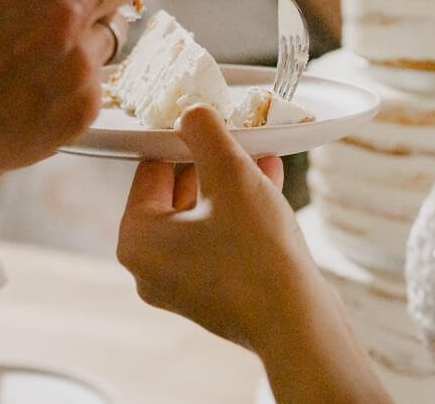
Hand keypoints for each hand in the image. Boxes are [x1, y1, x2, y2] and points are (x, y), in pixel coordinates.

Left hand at [118, 108, 386, 402]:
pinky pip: (221, 238)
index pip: (150, 169)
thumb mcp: (229, 174)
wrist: (298, 323)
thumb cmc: (256, 252)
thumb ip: (204, 132)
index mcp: (137, 239)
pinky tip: (270, 179)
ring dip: (231, 181)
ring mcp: (182, 285)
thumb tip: (190, 112)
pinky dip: (241, 211)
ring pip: (203, 214)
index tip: (204, 117)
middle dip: (211, 160)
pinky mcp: (214, 294)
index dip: (180, 137)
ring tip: (260, 151)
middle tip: (236, 131)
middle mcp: (150, 268)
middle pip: (177, 192)